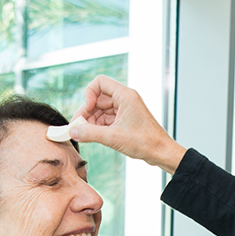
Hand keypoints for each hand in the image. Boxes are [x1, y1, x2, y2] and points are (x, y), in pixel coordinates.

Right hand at [69, 75, 186, 173]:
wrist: (161, 153)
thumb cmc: (145, 142)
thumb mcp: (113, 138)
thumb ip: (90, 133)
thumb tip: (73, 131)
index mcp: (125, 96)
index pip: (100, 82)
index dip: (89, 94)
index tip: (87, 109)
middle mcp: (125, 99)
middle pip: (98, 98)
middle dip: (87, 112)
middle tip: (78, 127)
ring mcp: (126, 109)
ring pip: (101, 110)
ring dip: (92, 121)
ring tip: (85, 134)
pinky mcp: (126, 120)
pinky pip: (107, 118)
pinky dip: (99, 126)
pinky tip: (93, 136)